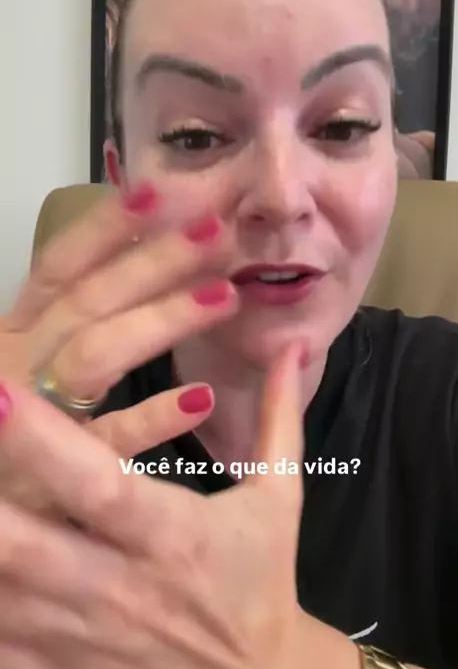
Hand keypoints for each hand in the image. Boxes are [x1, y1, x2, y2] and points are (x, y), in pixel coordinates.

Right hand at [0, 181, 237, 512]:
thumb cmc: (8, 436)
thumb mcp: (28, 367)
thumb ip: (71, 325)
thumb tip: (132, 274)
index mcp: (15, 333)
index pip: (60, 267)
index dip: (105, 227)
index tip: (159, 190)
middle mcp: (14, 363)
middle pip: (87, 299)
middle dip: (153, 261)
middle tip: (218, 231)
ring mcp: (27, 418)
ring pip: (93, 355)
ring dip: (159, 321)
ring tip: (225, 297)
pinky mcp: (43, 478)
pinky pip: (103, 441)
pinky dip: (149, 418)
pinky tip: (201, 397)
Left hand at [0, 343, 325, 668]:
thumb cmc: (264, 579)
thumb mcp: (280, 496)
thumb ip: (277, 417)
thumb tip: (290, 344)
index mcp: (172, 536)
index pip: (100, 486)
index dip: (44, 444)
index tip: (0, 396)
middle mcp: (119, 588)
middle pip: (24, 545)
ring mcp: (81, 640)